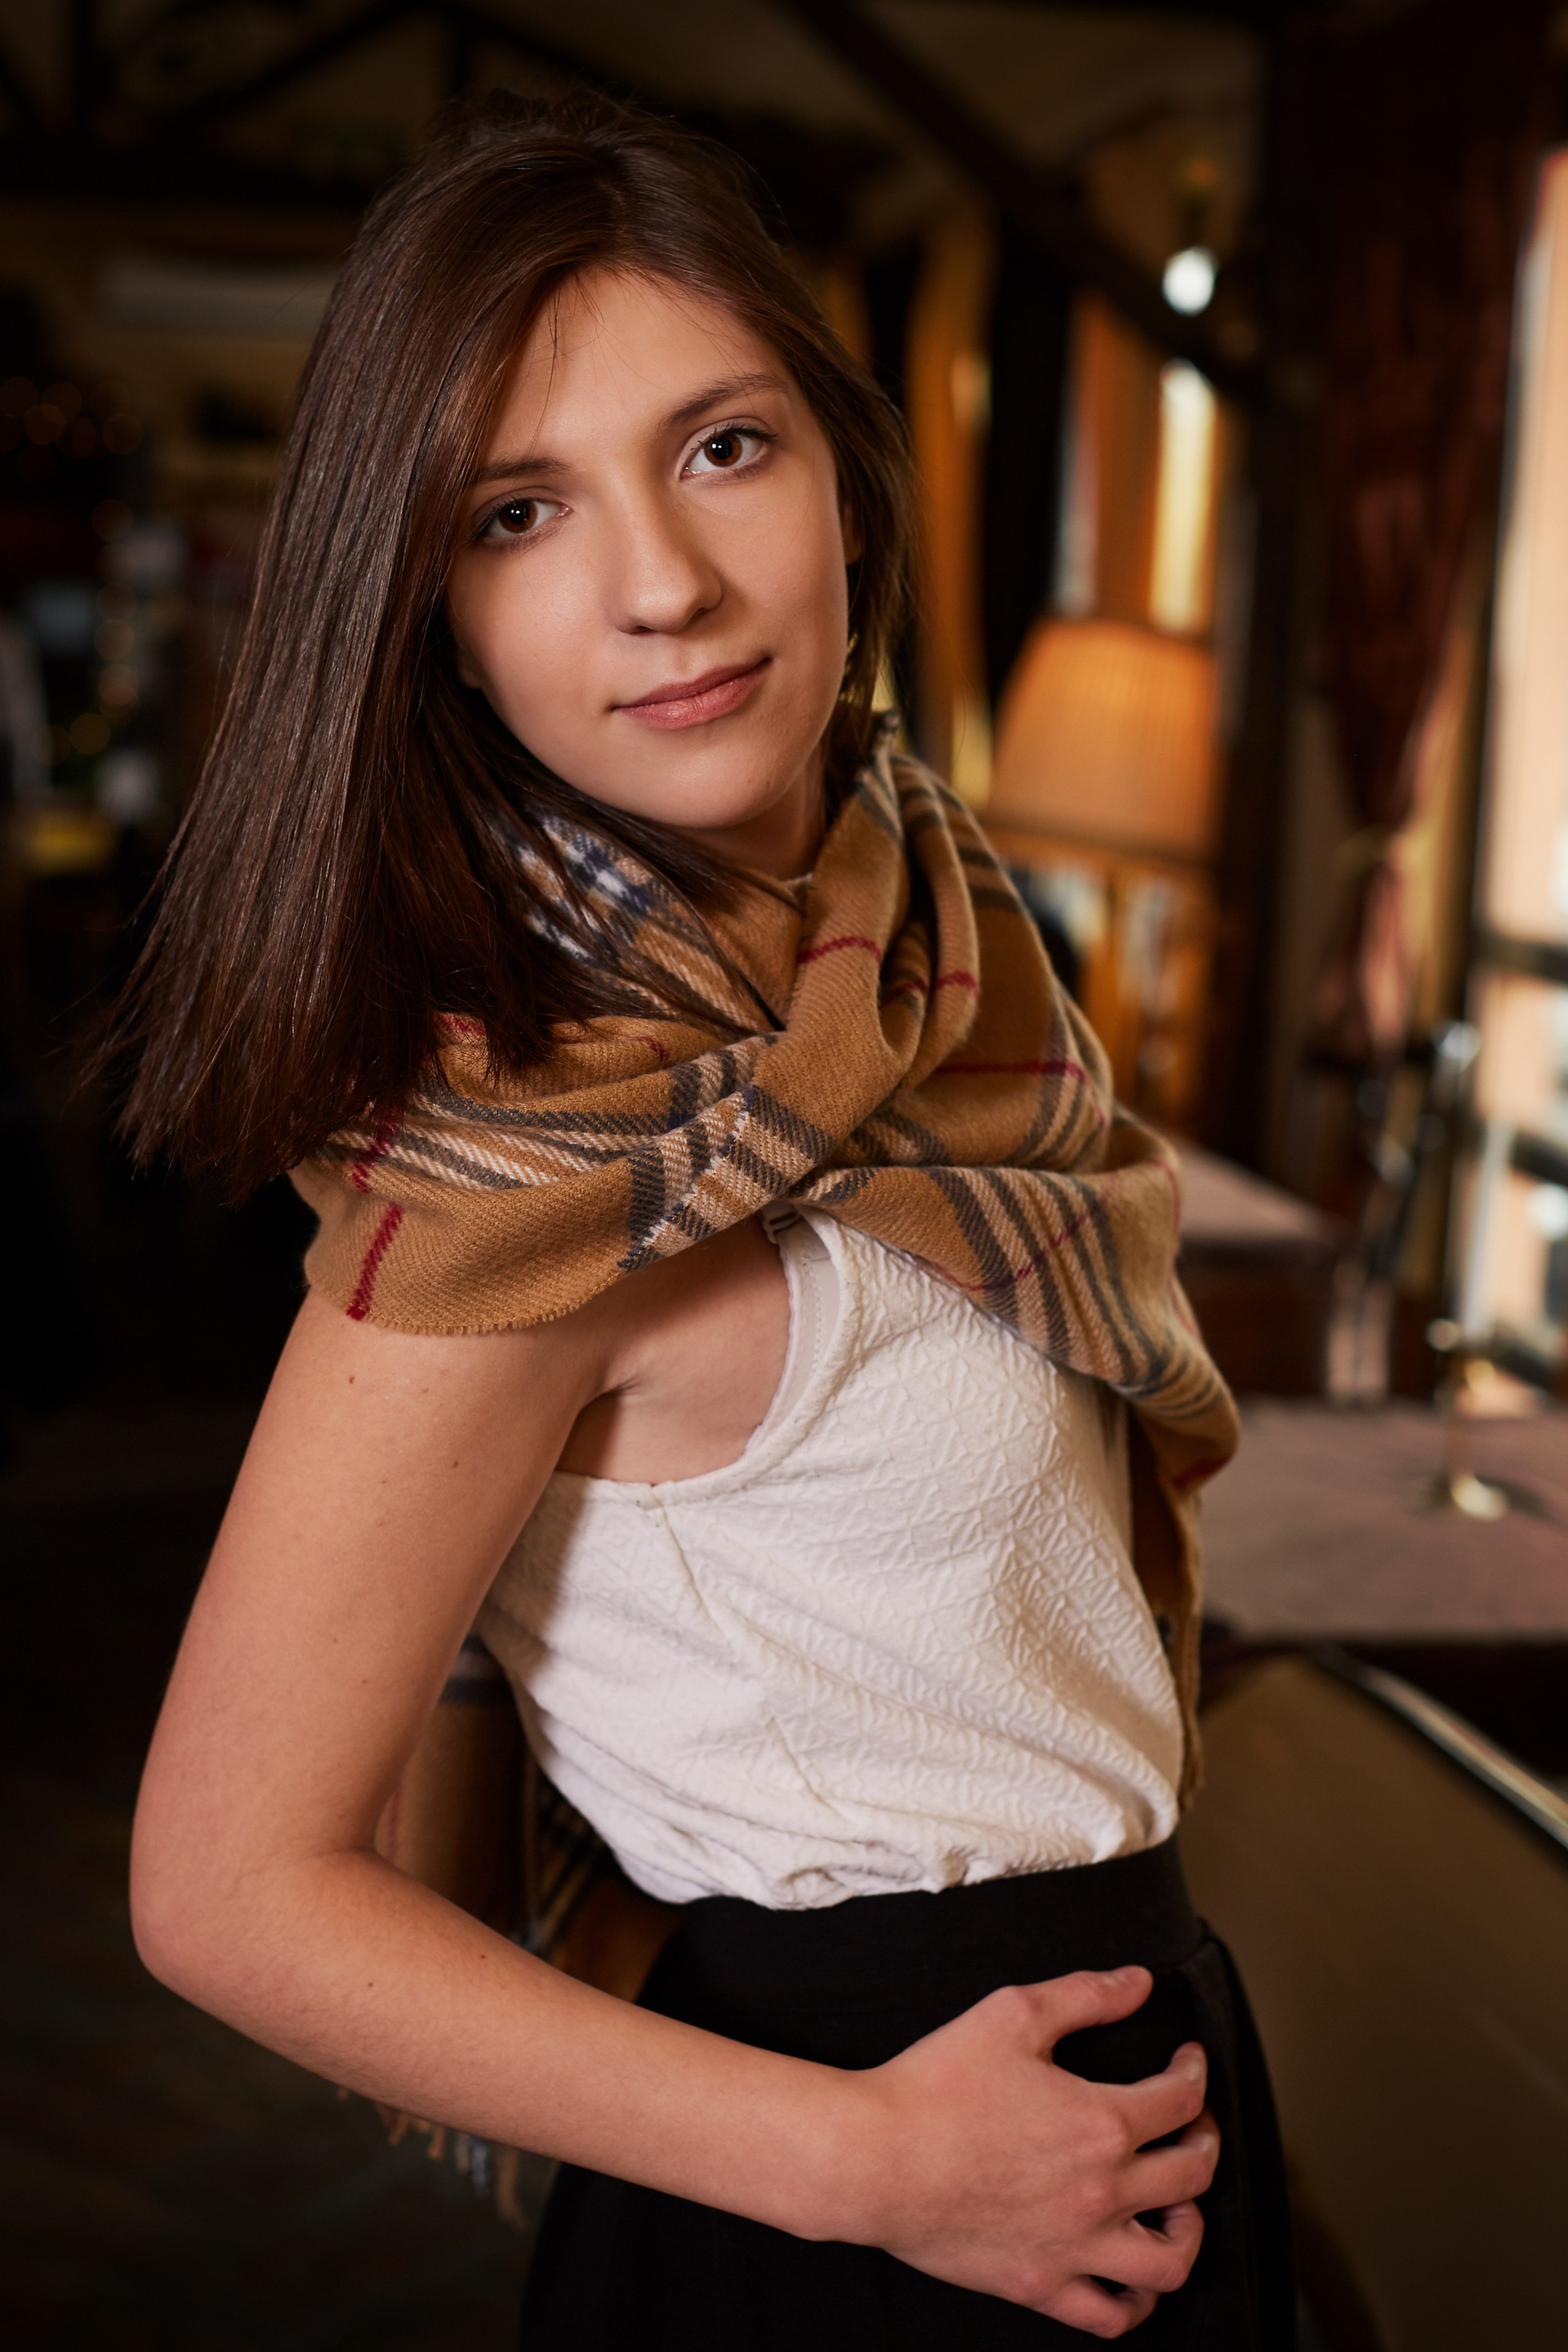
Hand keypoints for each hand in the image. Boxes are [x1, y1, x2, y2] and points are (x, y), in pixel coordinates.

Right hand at [842, 1966, 1217, 2335]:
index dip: (1195, 2073)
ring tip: (1177, 2207)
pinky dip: (1137, 2302)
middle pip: (1192, 2175)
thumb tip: (1139, 1982)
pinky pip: (1111, 2315)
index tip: (1187, 2062)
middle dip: (1205, 2141)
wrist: (876, 2156)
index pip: (1182, 2100)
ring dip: (1190, 2230)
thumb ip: (1085, 1994)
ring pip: (1170, 2261)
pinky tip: (1132, 2275)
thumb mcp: (1013, 2013)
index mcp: (1102, 2122)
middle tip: (1193, 2124)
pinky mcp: (1040, 2283)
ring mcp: (1074, 2246)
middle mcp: (1102, 2191)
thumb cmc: (937, 2083)